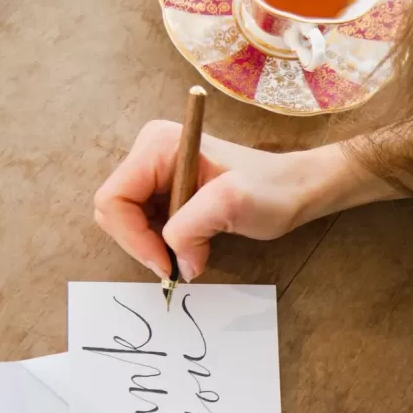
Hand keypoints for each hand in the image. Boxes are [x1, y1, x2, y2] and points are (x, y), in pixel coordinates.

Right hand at [94, 121, 397, 280]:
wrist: (298, 189)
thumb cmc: (273, 190)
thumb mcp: (232, 204)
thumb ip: (190, 228)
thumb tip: (175, 262)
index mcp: (158, 146)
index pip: (114, 199)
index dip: (132, 238)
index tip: (166, 264)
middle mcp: (151, 154)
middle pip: (116, 211)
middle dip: (142, 244)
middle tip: (178, 266)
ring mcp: (158, 172)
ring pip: (129, 221)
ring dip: (154, 246)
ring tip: (192, 254)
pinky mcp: (168, 190)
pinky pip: (147, 224)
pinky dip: (163, 244)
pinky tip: (192, 247)